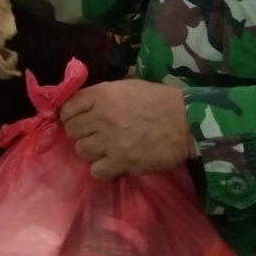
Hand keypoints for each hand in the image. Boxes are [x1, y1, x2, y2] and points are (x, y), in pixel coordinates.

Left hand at [60, 79, 193, 179]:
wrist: (187, 121)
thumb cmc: (161, 100)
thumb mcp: (130, 84)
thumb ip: (106, 91)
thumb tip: (90, 96)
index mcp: (102, 94)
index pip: (68, 107)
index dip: (70, 115)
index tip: (79, 119)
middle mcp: (101, 117)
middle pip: (72, 130)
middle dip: (80, 133)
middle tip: (94, 136)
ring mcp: (109, 141)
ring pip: (81, 151)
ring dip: (90, 152)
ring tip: (104, 150)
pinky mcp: (121, 162)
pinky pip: (96, 171)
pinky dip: (101, 170)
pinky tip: (112, 164)